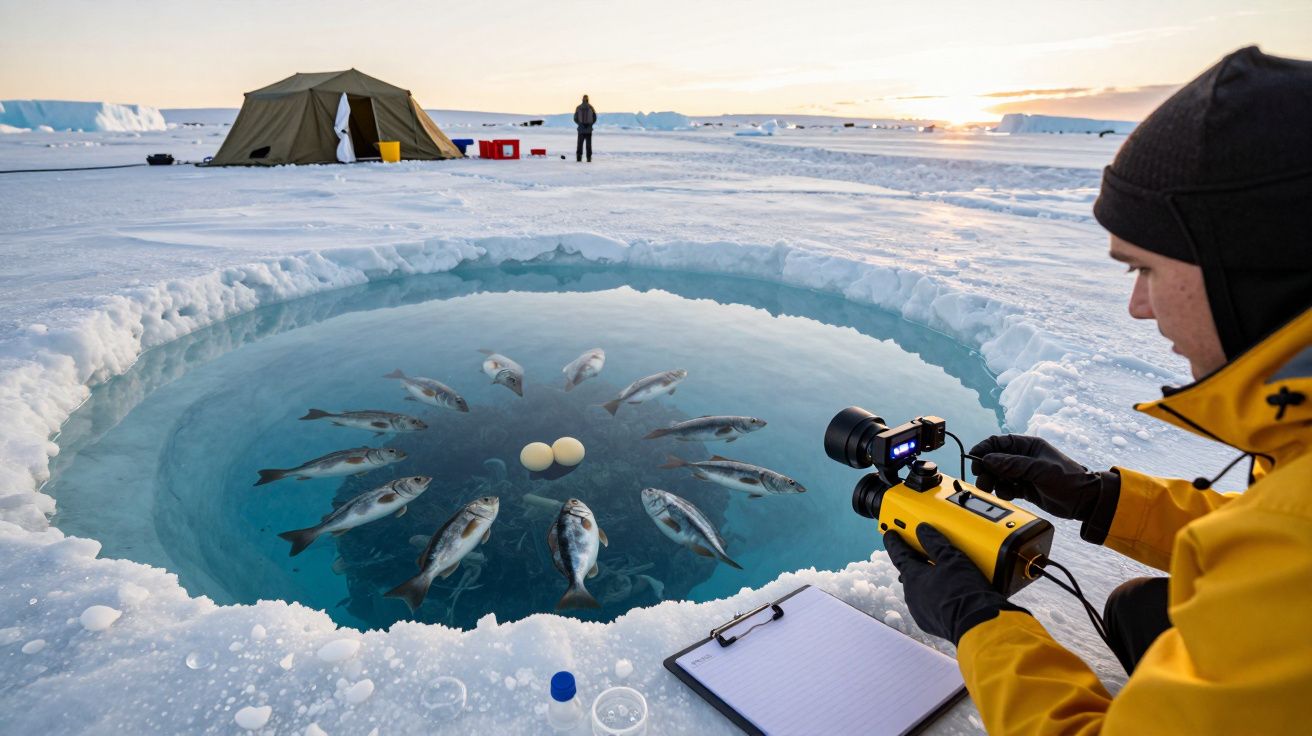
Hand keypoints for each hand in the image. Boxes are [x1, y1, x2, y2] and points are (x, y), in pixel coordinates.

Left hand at [884, 524, 1023, 644]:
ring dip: (925, 580)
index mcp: (913, 577)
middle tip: (916, 550)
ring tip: (936, 572)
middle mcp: (912, 595)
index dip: (895, 543)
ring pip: (919, 590)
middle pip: (909, 573)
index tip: (890, 534)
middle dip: (912, 561)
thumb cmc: (965, 591)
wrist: (979, 626)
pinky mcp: (933, 623)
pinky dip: (935, 596)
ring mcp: (921, 611)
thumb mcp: (953, 559)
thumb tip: (923, 530)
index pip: (899, 554)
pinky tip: (946, 593)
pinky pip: (929, 604)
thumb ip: (935, 543)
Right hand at [969, 434, 1117, 520]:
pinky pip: (1006, 487)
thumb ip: (1013, 464)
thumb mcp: (1040, 470)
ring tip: (995, 490)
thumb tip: (988, 459)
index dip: (984, 450)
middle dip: (986, 470)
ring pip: (998, 475)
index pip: (998, 443)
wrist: (1084, 501)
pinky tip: (1010, 494)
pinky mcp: (1024, 488)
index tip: (974, 461)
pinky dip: (1003, 491)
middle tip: (983, 482)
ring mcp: (1023, 473)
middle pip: (995, 460)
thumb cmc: (1068, 479)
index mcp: (1028, 446)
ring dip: (993, 482)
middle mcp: (1023, 458)